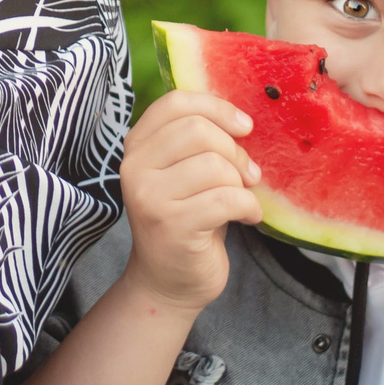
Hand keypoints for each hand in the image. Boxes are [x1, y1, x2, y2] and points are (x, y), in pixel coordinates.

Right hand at [116, 90, 263, 314]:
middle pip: (199, 130)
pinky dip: (248, 207)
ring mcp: (149, 197)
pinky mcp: (171, 226)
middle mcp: (135, 167)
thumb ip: (199, 141)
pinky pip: (226, 199)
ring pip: (214, 165)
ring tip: (241, 200)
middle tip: (247, 176)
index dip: (216, 107)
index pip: (176, 103)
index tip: (243, 127)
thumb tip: (241, 119)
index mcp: (137, 146)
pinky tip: (247, 217)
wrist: (168, 282)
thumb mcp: (185, 172)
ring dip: (241, 184)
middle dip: (235, 151)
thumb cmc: (186, 219)